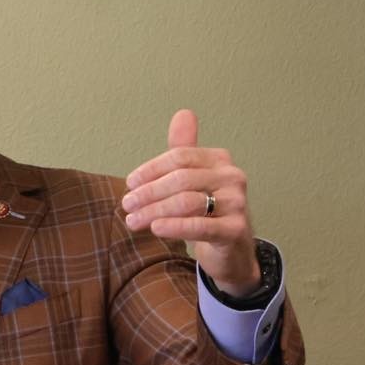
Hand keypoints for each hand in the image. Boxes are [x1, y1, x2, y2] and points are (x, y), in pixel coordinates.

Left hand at [121, 109, 261, 295]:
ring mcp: (236, 203)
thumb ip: (184, 150)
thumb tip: (183, 113)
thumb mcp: (194, 180)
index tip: (130, 183)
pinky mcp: (235, 230)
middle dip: (149, 192)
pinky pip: (201, 226)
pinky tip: (155, 228)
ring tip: (133, 220)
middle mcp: (232, 177)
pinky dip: (175, 226)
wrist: (231, 250)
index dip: (151, 170)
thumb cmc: (208, 212)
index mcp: (219, 160)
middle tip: (127, 204)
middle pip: (181, 179)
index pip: (180, 157)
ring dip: (154, 211)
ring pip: (187, 202)